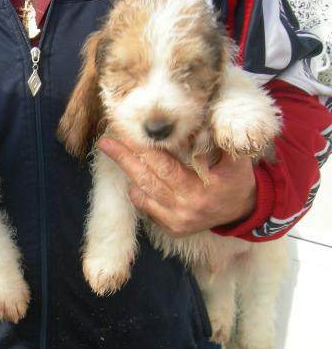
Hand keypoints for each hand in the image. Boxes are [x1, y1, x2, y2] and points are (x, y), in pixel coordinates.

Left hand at [97, 137, 255, 236]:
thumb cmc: (236, 178)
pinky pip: (145, 206)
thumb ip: (221, 141)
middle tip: (105, 142)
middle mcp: (186, 209)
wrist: (242, 210)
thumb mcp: (237, 159)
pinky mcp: (171, 229)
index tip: (129, 132)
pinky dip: (138, 188)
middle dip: (125, 158)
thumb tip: (198, 120)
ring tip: (113, 149)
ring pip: (143, 193)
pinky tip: (134, 171)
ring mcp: (177, 222)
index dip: (146, 149)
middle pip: (148, 180)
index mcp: (203, 191)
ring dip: (128, 171)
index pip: (166, 167)